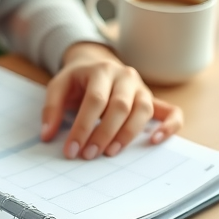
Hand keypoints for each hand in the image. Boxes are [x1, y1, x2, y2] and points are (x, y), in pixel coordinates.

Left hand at [41, 43, 183, 158]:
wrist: (95, 63)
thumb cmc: (77, 80)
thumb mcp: (58, 87)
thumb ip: (51, 109)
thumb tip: (47, 136)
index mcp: (101, 70)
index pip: (95, 101)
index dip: (83, 127)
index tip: (71, 150)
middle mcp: (125, 76)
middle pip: (120, 107)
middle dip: (103, 134)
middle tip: (89, 155)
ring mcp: (142, 87)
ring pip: (143, 111)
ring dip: (127, 135)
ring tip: (110, 153)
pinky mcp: (152, 99)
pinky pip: (171, 111)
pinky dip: (169, 126)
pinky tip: (156, 140)